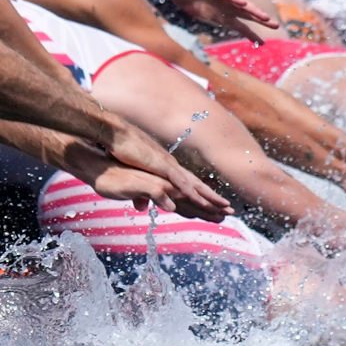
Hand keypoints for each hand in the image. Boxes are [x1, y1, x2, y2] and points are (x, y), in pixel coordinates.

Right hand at [74, 123, 229, 217]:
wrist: (114, 134)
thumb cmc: (120, 153)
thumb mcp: (131, 180)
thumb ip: (140, 194)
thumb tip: (142, 207)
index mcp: (166, 169)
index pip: (189, 187)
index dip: (203, 197)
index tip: (216, 207)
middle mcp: (172, 166)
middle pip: (198, 186)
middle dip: (215, 199)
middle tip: (231, 210)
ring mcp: (168, 165)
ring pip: (194, 185)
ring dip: (209, 197)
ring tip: (224, 208)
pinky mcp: (161, 165)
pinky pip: (179, 181)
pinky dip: (191, 191)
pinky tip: (200, 199)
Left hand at [159, 0, 286, 36]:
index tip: (243, 4)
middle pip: (242, 6)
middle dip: (256, 12)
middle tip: (270, 20)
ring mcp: (225, 8)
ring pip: (245, 17)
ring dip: (259, 22)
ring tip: (275, 26)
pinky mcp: (222, 18)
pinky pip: (238, 27)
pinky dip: (248, 34)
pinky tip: (260, 42)